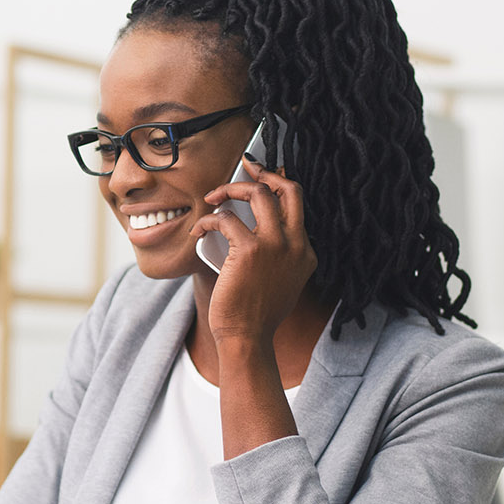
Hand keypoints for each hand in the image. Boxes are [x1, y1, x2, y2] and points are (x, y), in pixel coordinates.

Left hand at [189, 157, 316, 343]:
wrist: (247, 337)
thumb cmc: (254, 314)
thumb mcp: (279, 282)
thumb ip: (277, 258)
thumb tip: (254, 234)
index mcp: (305, 252)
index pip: (296, 205)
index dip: (277, 186)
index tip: (259, 178)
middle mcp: (296, 244)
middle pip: (288, 189)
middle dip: (264, 172)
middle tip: (245, 166)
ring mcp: (276, 246)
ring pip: (258, 194)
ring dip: (230, 189)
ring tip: (212, 197)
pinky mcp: (250, 251)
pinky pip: (225, 219)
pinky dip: (208, 220)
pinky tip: (199, 230)